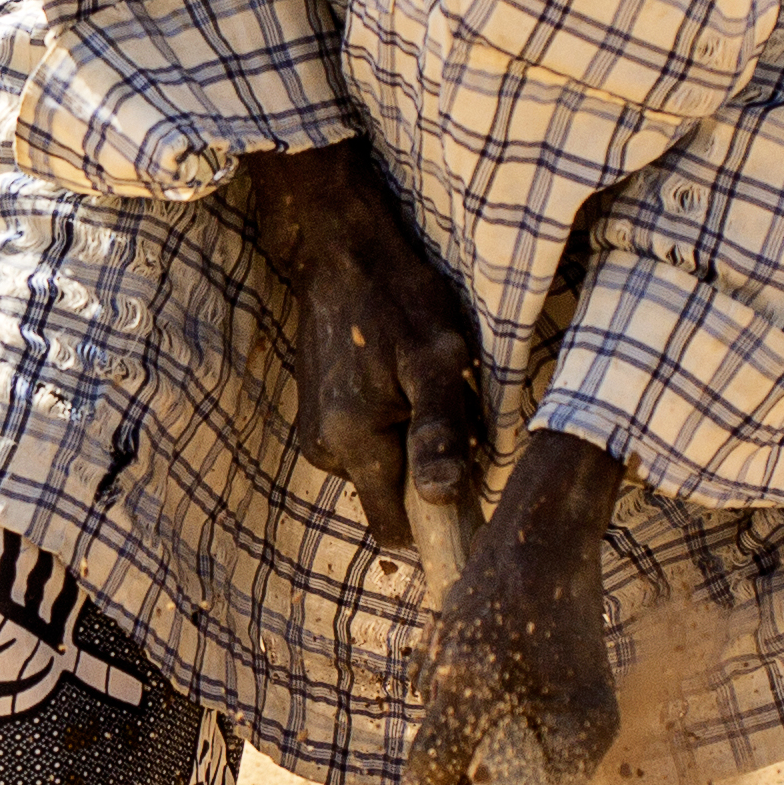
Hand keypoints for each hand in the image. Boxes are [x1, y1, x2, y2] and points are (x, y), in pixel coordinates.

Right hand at [230, 139, 485, 554]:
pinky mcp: (316, 417)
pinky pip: (365, 445)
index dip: (436, 522)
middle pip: (391, 499)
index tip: (467, 482)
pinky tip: (400, 381)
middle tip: (449, 412)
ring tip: (424, 387)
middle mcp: (325, 451)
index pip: (396, 530)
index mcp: (354, 445)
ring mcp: (316, 434)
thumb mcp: (436, 360)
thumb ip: (439, 433)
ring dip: (410, 444)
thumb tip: (444, 498)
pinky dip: (390, 427)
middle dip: (426, 472)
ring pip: (380, 470)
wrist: (340, 254)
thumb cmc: (398, 301)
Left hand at [405, 424, 622, 784]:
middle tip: (415, 783)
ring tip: (442, 676)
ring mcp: (568, 709)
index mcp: (578, 742)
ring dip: (459, 740)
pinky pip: (502, 722)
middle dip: (460, 784)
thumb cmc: (509, 596)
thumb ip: (443, 748)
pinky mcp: (549, 685)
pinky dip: (470, 710)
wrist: (540, 525)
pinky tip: (451, 661)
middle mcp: (582, 734)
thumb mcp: (463, 676)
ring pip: (501, 756)